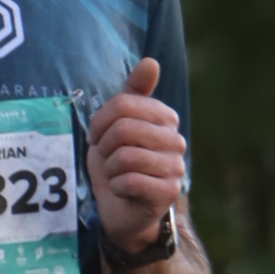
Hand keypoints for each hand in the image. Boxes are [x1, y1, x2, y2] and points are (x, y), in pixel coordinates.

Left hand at [86, 58, 187, 252]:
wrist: (122, 212)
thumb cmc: (118, 166)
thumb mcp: (117, 127)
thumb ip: (132, 95)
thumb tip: (150, 62)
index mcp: (165, 118)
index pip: (124, 104)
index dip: (100, 121)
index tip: (98, 136)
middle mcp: (176, 140)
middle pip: (124, 129)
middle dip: (105, 147)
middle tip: (107, 159)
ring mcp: (176, 166)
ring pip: (126, 156)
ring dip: (110, 169)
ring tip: (117, 175)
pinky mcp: (168, 192)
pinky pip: (130, 180)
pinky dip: (116, 186)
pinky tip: (122, 191)